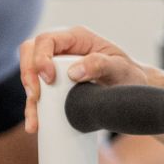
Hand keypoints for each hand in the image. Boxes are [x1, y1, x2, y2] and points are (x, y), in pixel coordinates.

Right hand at [18, 26, 149, 133]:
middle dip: (28, 76)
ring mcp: (56, 66)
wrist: (134, 91)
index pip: (47, 40)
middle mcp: (63, 49)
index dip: (41, 57)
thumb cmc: (129, 76)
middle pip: (30, 53)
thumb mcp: (121, 69)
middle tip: (36, 97)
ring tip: (35, 121)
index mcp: (77, 38)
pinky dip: (34, 109)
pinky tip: (34, 125)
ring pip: (31, 75)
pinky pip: (38, 93)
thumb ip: (101, 65)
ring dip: (30, 98)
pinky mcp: (55, 84)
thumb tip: (74, 72)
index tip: (49, 79)